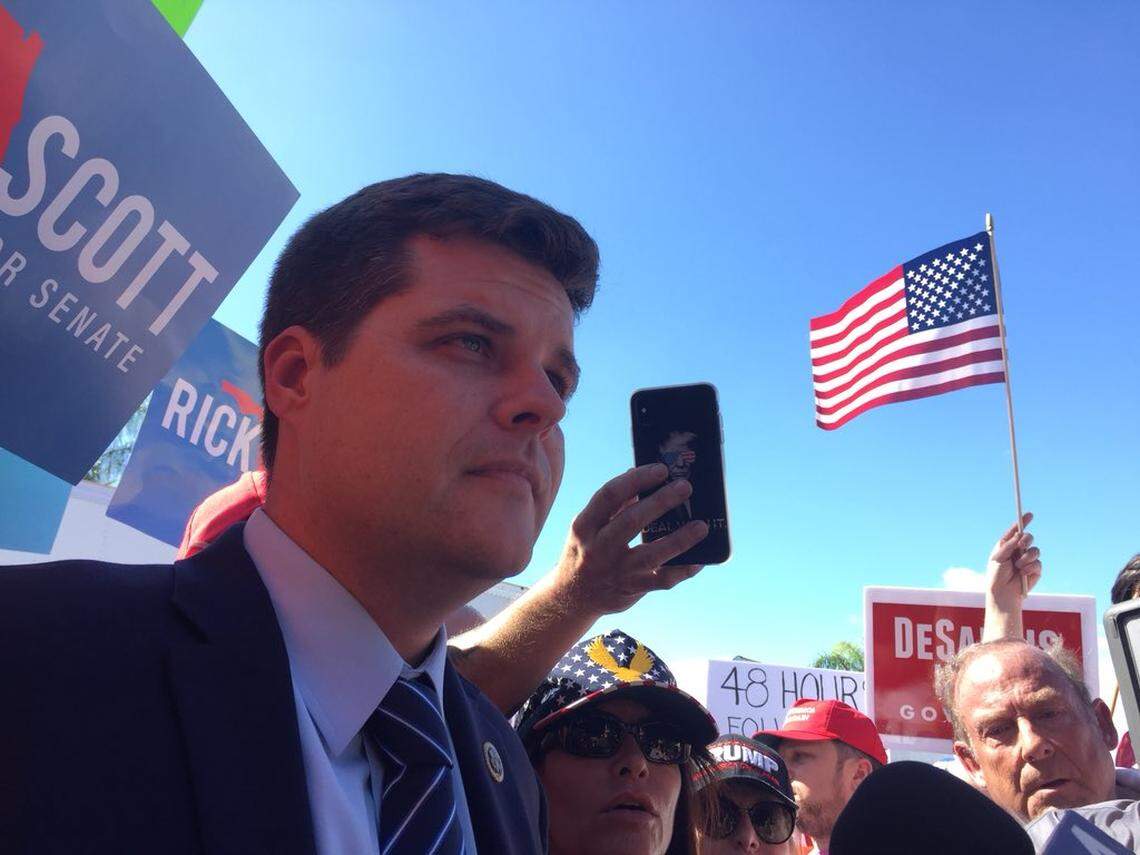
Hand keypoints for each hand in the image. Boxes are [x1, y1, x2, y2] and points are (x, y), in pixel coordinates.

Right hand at [551, 464, 710, 615]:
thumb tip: (637, 472)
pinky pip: (663, 581)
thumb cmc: (587, 550)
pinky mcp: (632, 590)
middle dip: (661, 502)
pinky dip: (684, 569)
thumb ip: (613, 503)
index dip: (636, 480)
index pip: (609, 495)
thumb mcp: (588, 525)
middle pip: (631, 521)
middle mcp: (597, 548)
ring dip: (679, 539)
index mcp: (584, 526)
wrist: (573, 596)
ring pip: (651, 555)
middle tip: (685, 487)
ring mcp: (616, 571)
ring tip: (701, 526)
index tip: (661, 470)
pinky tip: (700, 559)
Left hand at [986, 512, 1040, 611]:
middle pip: (1028, 537)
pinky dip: (1030, 567)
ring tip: (1018, 566)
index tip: (1029, 514)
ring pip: (1035, 550)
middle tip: (1021, 545)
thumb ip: (1008, 545)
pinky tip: (1022, 573)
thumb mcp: (998, 557)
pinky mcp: (1035, 569)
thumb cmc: (997, 575)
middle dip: (1026, 539)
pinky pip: (1038, 563)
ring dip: (1026, 557)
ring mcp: (1028, 560)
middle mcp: (1018, 551)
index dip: (1022, 522)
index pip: (1016, 531)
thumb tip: (1019, 535)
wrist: (1003, 592)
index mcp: (1007, 546)